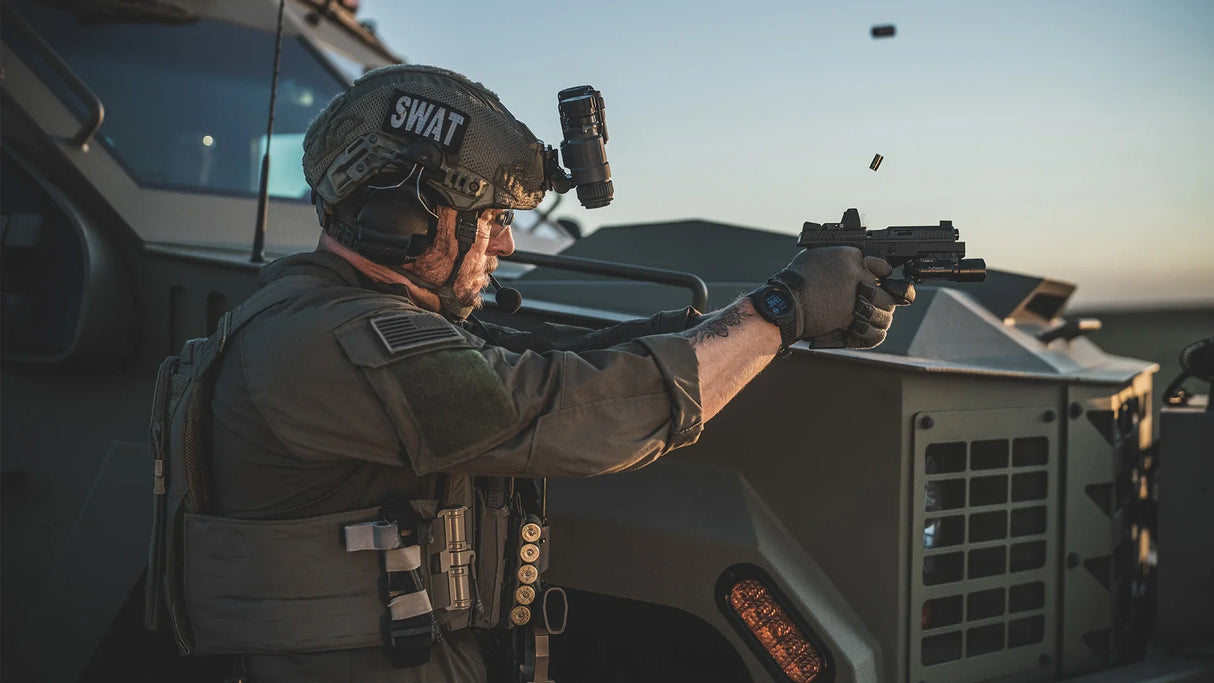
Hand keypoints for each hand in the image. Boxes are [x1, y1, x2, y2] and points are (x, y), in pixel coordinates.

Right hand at [770, 247, 912, 348]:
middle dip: (882, 299)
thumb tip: (850, 263)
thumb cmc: (795, 279)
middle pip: (886, 290)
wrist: (785, 301)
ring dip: (879, 316)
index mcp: (851, 257)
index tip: (879, 280)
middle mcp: (858, 275)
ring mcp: (857, 298)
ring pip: (885, 310)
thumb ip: (840, 260)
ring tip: (869, 318)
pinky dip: (872, 333)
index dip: (882, 275)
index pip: (883, 265)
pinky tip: (865, 330)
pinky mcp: (851, 319)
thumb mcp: (818, 256)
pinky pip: (874, 329)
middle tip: (874, 304)